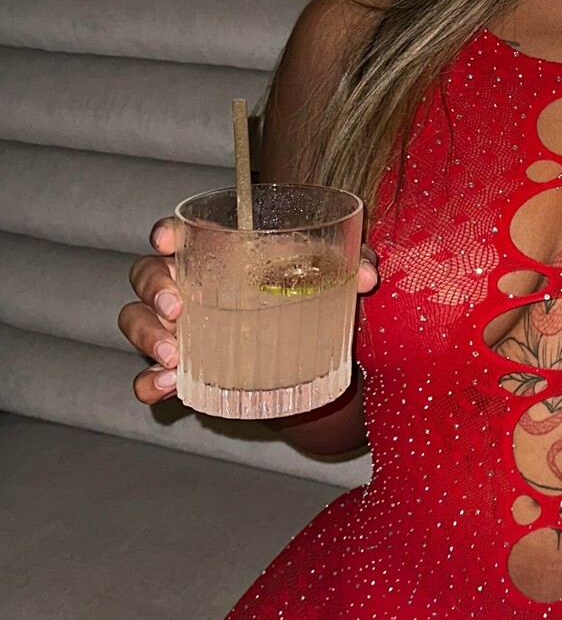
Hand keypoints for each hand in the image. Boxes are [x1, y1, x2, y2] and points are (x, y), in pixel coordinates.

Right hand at [120, 220, 380, 406]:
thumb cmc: (307, 295)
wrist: (310, 355)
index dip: (166, 231)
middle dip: (153, 288)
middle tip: (175, 309)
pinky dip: (148, 382)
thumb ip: (352, 264)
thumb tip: (367, 275)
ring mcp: (178, 328)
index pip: (179, 231)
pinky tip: (166, 387)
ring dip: (146, 336)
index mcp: (218, 251)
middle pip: (146, 274)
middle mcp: (188, 285)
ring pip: (136, 321)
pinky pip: (148, 376)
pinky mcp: (182, 369)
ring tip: (172, 356)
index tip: (168, 239)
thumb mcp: (331, 276)